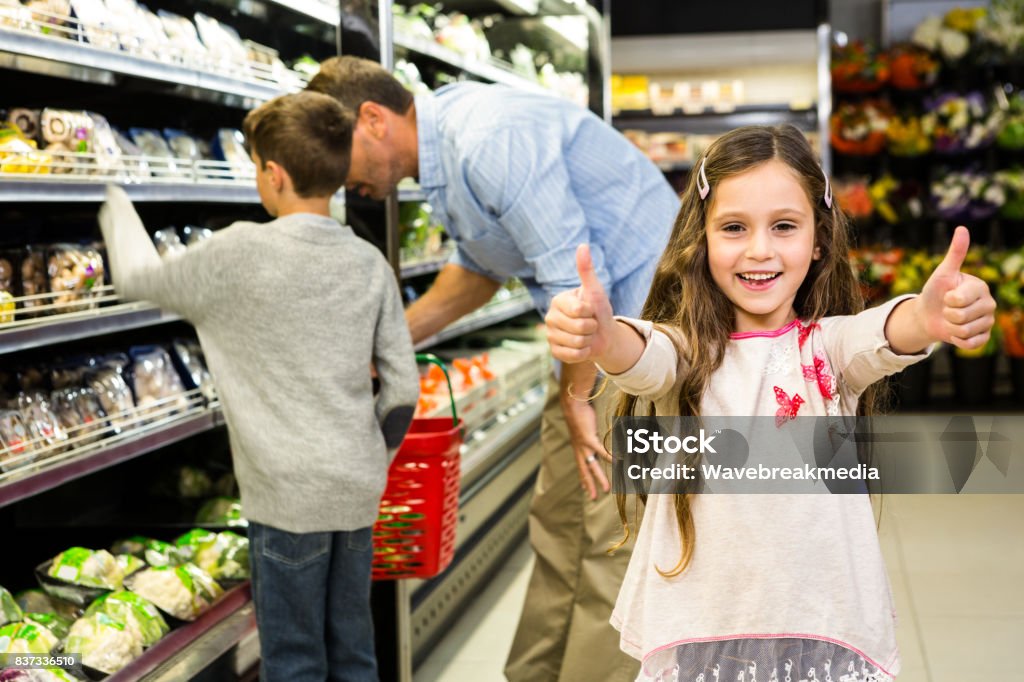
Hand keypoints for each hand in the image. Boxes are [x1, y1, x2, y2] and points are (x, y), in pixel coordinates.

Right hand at [545, 244, 616, 363]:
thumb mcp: (595, 290)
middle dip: (592, 328)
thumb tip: (582, 245)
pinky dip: (584, 353)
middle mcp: (550, 317)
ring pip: (577, 342)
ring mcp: (550, 336)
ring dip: (589, 341)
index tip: (591, 310)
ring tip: (587, 335)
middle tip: (591, 324)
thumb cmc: (599, 310)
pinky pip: (573, 356)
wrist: (603, 335)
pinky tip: (582, 347)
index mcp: (558, 301)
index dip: (591, 312)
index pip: (579, 310)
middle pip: (579, 328)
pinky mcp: (555, 352)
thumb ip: (586, 270)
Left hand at [561, 397, 611, 499]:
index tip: (586, 490)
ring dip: (599, 478)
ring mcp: (583, 446)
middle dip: (589, 485)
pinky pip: (601, 450)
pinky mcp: (588, 439)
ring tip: (607, 488)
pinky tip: (618, 462)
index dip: (583, 479)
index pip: (581, 468)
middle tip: (594, 497)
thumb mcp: (583, 430)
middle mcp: (579, 450)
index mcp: (578, 449)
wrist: (573, 406)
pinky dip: (610, 456)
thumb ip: (590, 437)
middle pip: (585, 471)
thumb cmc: (580, 416)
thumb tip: (596, 438)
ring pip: (592, 466)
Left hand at [918, 226, 995, 349]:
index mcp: (981, 287)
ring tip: (951, 320)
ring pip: (965, 331)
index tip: (947, 295)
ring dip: (951, 328)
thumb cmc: (936, 291)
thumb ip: (955, 253)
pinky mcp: (983, 337)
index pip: (959, 299)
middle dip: (947, 314)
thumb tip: (962, 228)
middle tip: (947, 309)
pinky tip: (955, 332)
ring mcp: (987, 321)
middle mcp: (989, 304)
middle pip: (962, 316)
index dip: (947, 300)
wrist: (929, 315)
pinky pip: (970, 344)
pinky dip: (957, 340)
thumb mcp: (943, 272)